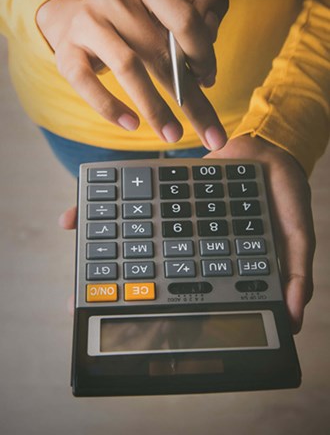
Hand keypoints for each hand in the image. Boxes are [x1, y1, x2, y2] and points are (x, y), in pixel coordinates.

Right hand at [37, 0, 228, 148]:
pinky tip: (130, 124)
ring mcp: (90, 24)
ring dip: (155, 108)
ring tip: (172, 135)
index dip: (203, 55)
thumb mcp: (156, 19)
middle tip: (210, 135)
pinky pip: (87, 82)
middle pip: (163, 54)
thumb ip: (183, 38)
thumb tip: (206, 77)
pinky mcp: (68, 51)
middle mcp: (118, 0)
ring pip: (128, 67)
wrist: (72, 14)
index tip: (209, 81)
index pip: (185, 21)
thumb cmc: (125, 21)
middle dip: (191, 101)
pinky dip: (110, 107)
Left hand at [59, 136, 314, 332]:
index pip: (188, 293)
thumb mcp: (298, 235)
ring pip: (135, 242)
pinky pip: (134, 206)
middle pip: (150, 272)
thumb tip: (294, 315)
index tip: (135, 328)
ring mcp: (175, 221)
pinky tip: (75, 220)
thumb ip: (297, 272)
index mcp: (217, 259)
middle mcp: (191, 244)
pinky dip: (108, 213)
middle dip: (119, 290)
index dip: (162, 311)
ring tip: (79, 275)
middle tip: (84, 306)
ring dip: (105, 254)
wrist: (268, 149)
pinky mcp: (164, 196)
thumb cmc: (284, 194)